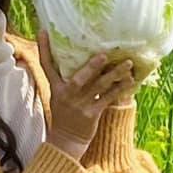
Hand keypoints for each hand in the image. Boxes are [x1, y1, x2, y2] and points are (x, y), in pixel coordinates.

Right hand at [39, 32, 135, 158]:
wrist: (66, 142)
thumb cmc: (65, 115)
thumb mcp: (58, 96)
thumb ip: (64, 78)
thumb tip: (73, 57)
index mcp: (56, 88)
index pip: (46, 66)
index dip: (43, 49)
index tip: (43, 31)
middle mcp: (66, 95)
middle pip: (79, 78)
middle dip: (91, 66)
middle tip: (105, 54)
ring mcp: (79, 105)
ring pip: (98, 87)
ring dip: (114, 74)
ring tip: (127, 63)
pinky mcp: (92, 115)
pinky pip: (107, 99)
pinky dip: (119, 89)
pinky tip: (130, 81)